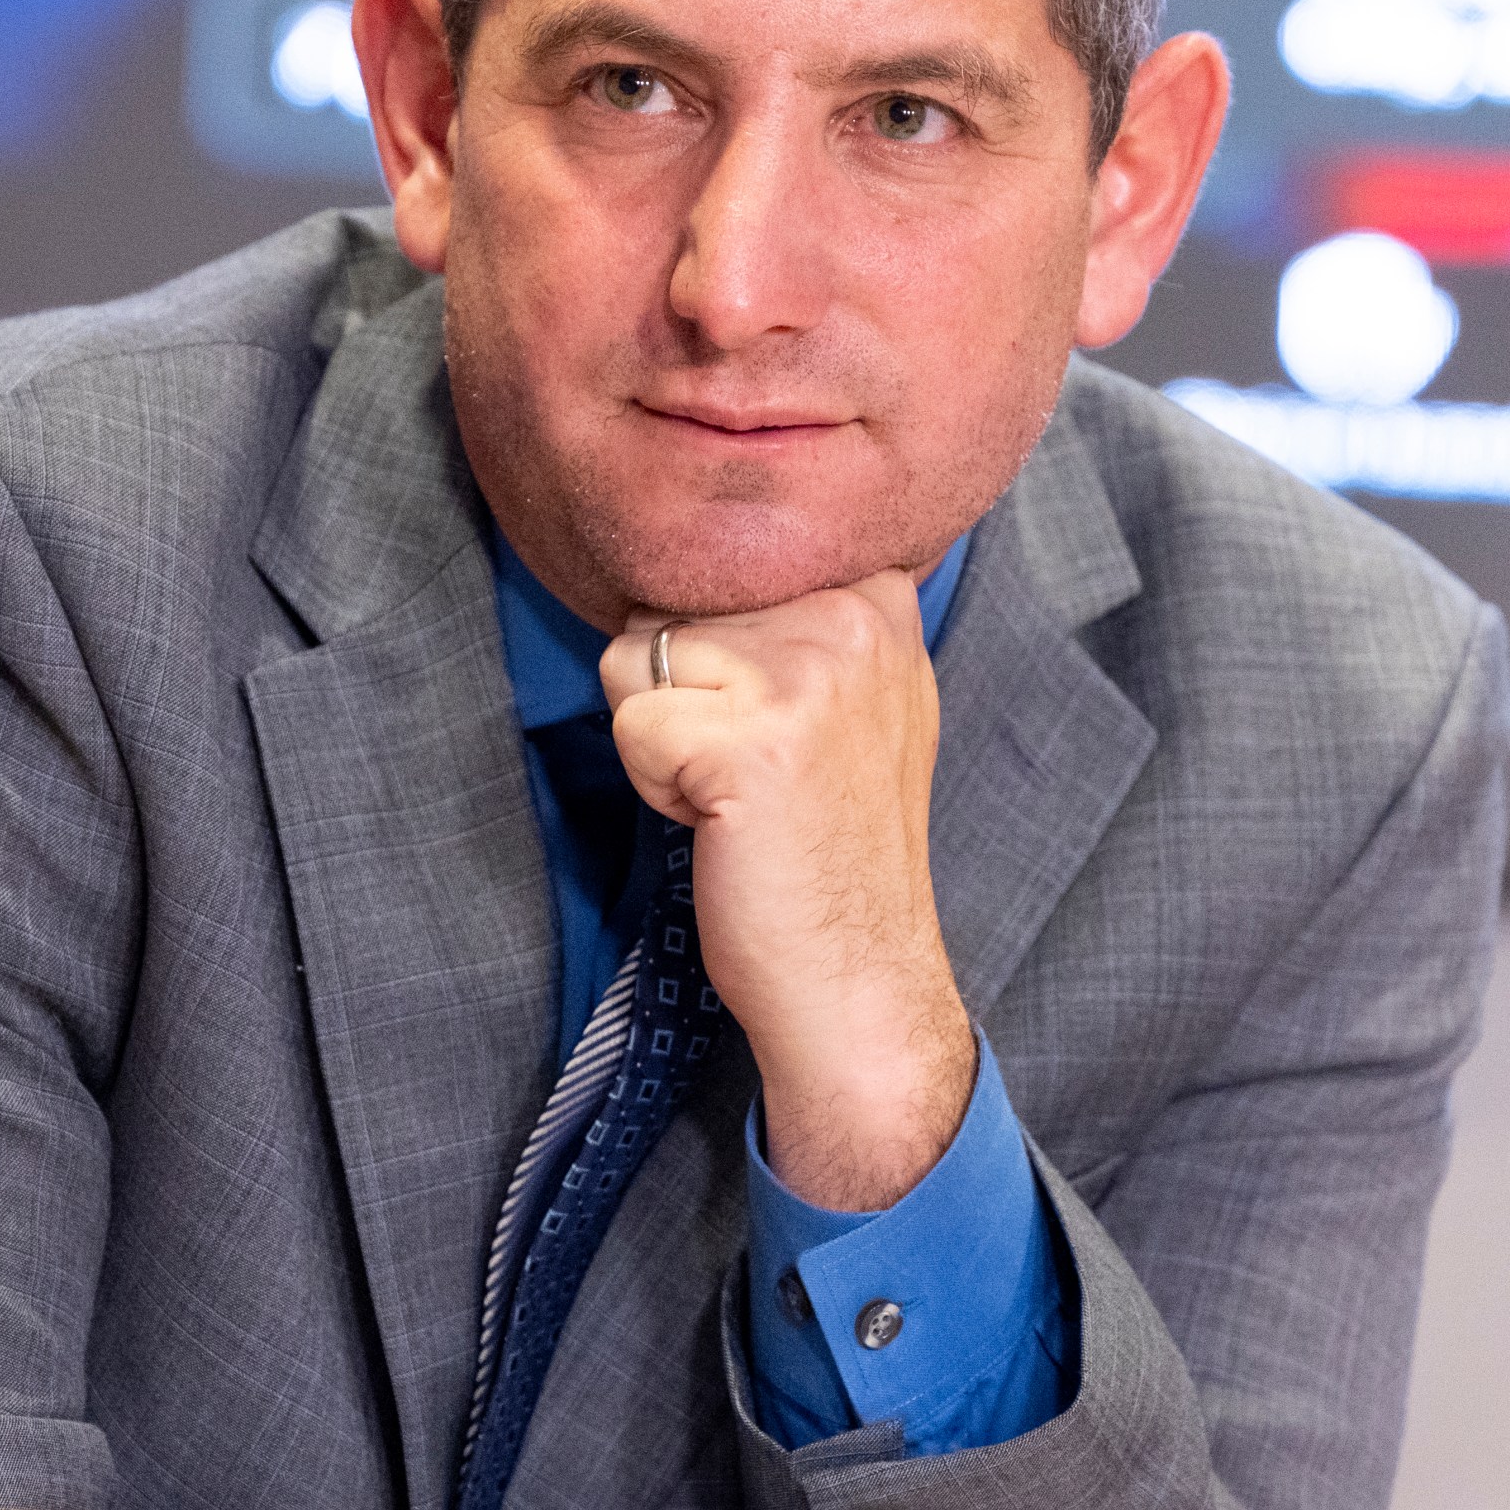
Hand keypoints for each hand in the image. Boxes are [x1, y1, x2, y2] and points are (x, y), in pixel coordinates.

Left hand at [602, 575, 973, 1212]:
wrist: (859, 972)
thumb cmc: (832, 841)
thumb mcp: (856, 692)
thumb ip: (798, 607)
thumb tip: (687, 537)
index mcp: (878, 591)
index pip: (723, 554)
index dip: (715, 645)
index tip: (778, 723)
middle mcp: (853, 614)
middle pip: (672, 601)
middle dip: (685, 691)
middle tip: (757, 770)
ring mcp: (806, 672)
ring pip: (639, 653)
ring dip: (664, 733)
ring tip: (740, 793)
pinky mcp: (752, 739)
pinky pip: (632, 723)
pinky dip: (655, 785)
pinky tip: (724, 824)